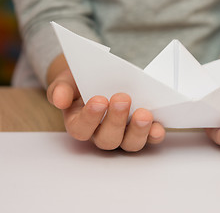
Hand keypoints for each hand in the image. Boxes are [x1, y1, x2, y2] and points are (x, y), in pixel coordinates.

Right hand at [47, 68, 165, 151]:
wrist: (100, 77)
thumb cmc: (82, 81)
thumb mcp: (68, 80)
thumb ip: (61, 89)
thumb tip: (59, 100)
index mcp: (80, 123)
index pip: (81, 129)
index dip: (89, 118)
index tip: (98, 100)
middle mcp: (101, 134)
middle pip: (107, 139)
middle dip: (116, 121)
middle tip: (122, 99)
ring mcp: (123, 135)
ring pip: (129, 144)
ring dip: (138, 131)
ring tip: (143, 114)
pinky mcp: (142, 132)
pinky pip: (149, 139)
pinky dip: (155, 135)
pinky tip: (159, 127)